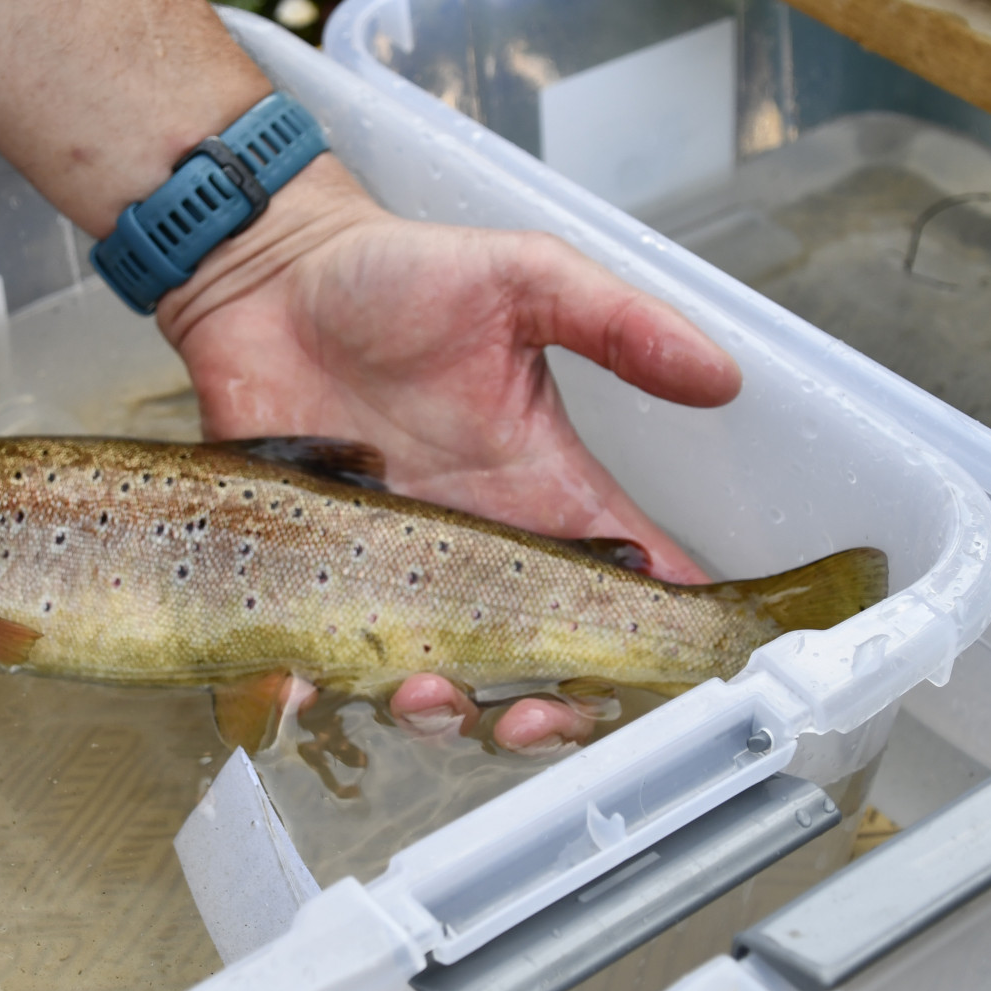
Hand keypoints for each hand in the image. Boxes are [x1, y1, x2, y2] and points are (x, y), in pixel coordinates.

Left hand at [160, 156, 740, 749]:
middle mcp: (472, 547)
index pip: (621, 584)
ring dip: (438, 709)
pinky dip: (313, 688)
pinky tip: (309, 685)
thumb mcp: (524, 278)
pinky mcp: (305, 575)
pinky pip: (315, 658)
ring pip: (435, 677)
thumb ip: (618, 324)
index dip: (654, 640)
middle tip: (527, 717)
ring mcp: (389, 570)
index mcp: (538, 490)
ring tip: (421, 688)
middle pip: (535, 663)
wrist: (268, 273)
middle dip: (547, 713)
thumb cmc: (394, 274)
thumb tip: (722, 376)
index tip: (671, 672)